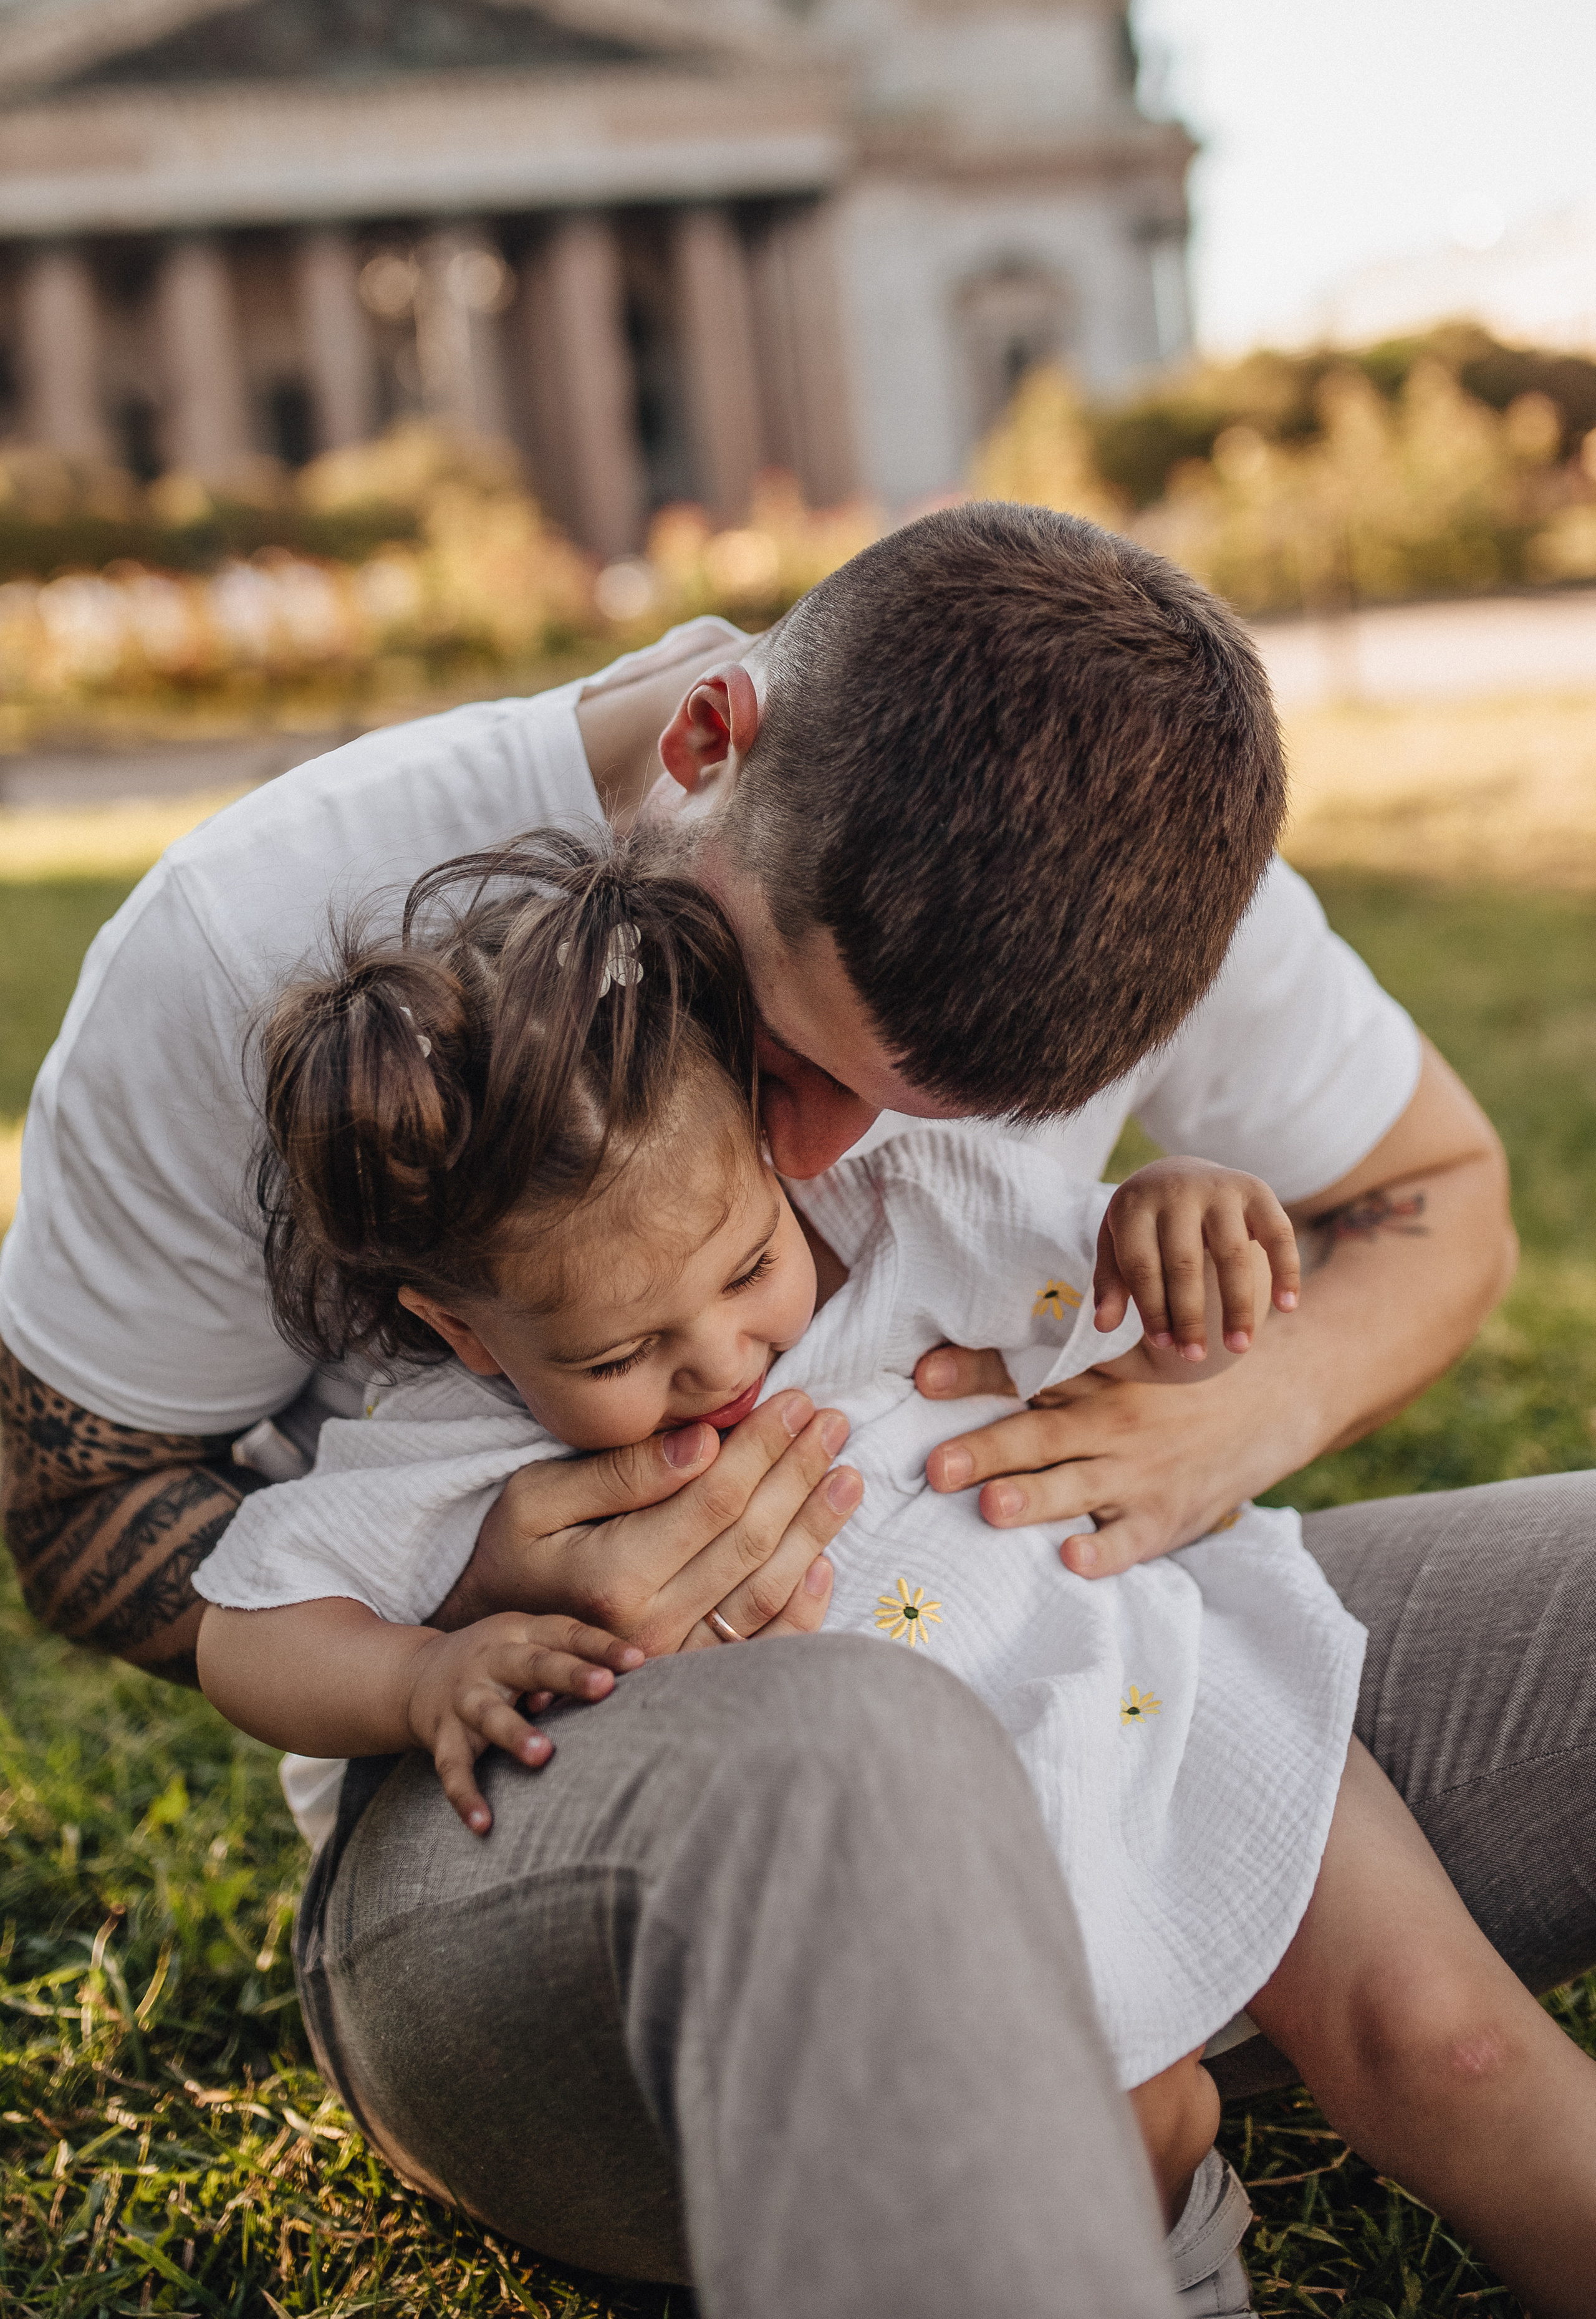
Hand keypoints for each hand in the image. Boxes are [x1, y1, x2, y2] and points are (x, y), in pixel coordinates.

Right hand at [406, 1614, 643, 1832]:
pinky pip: (452, 1768)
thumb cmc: (500, 1661)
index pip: (565, 1634)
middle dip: (567, 1675)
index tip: (637, 1661)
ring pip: (489, 1714)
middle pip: (531, 1665)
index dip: (600, 1646)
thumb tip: (637, 1672)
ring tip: (542, 1755)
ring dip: (514, 1733)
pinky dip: (465, 1795)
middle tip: (603, 1687)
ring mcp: (464, 1698)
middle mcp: (491, 1661)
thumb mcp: (530, 1643)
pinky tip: (483, 1824)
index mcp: (520, 1633)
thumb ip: (573, 1658)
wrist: (415, 1674)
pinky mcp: (443, 1736)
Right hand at [435, 1388, 861, 1655]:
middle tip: (833, 1423)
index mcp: (616, 1576)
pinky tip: (826, 1559)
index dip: (763, 1447)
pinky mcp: (692, 1679)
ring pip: (770, 1589)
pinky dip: (804, 1605)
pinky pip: (765, 1645)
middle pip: (752, 1539)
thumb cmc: (512, 1558)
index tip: (796, 1402)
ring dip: (816, 1528)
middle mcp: (654, 1626)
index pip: (715, 1499)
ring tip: (846, 1475)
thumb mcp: (535, 1499)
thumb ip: (621, 1474)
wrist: (495, 1652)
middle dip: (800, 1473)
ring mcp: (678, 1661)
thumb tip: (704, 1443)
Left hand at [914, 1348, 1291, 1577]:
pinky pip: (1129, 1540)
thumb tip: (977, 1349)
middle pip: (1039, 1436)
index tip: (923, 1376)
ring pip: (1075, 1487)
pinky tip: (1073, 1559)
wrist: (1283, 1390)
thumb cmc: (1186, 1370)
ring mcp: (1140, 1472)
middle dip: (985, 1451)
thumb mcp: (1132, 1344)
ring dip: (1032, 1499)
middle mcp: (1113, 1421)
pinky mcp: (1165, 1517)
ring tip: (991, 1506)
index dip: (973, 1372)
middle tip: (936, 1467)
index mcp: (1098, 1375)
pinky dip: (1102, 1552)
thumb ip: (1063, 1350)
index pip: (1026, 1372)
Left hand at [1095, 1157, 1298, 1357]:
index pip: (1141, 1265)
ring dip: (1237, 1305)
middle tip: (1195, 1357)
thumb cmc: (1145, 1223)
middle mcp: (1178, 1191)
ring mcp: (1219, 1187)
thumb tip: (1103, 1326)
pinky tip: (1287, 1306)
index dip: (1152, 1309)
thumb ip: (1111, 1281)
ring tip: (1240, 1347)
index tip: (1163, 1345)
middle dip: (1189, 1316)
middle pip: (1184, 1262)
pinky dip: (1286, 1270)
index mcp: (1135, 1204)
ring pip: (1232, 1253)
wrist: (1178, 1173)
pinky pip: (1278, 1233)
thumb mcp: (1116, 1243)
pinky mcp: (1256, 1190)